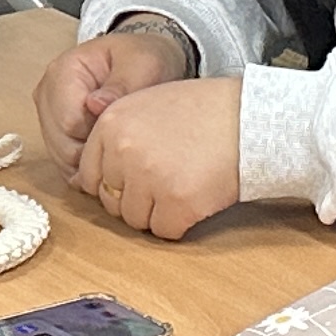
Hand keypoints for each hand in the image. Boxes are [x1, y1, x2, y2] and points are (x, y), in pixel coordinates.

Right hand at [36, 22, 192, 167]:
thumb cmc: (142, 61)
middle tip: (125, 140)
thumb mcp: (143, 65)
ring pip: (62, 159)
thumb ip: (121, 85)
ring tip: (119, 146)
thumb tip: (95, 105)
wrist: (143, 66)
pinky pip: (64, 165)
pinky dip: (87, 168)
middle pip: (62, 145)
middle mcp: (46, 94)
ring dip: (91, 162)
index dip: (99, 135)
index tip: (124, 128)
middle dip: (95, 152)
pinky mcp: (54, 133)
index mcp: (62, 71)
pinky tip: (109, 158)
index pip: (69, 122)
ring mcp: (47, 116)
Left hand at [75, 76, 244, 240]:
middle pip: (111, 202)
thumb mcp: (148, 105)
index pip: (89, 176)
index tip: (139, 178)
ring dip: (157, 212)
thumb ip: (117, 136)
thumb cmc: (204, 111)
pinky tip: (197, 197)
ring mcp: (149, 178)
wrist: (249, 119)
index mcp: (110, 123)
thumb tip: (87, 181)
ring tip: (183, 185)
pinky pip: (164, 231)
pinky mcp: (177, 202)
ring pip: (135, 221)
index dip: (115, 183)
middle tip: (167, 180)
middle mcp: (123, 150)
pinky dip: (181, 222)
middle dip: (136, 199)